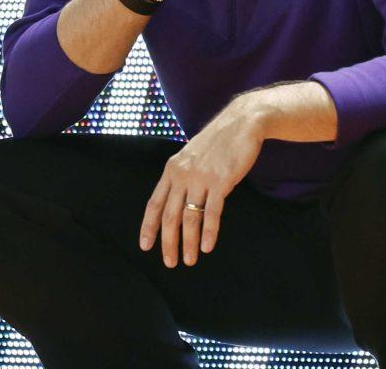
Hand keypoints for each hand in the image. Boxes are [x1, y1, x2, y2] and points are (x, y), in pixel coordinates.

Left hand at [139, 96, 262, 267]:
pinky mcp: (220, 181)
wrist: (241, 122)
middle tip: (169, 262)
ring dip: (188, 242)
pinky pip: (212, 213)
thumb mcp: (191, 156)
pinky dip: (209, 232)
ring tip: (189, 260)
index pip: (154, 203)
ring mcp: (201, 178)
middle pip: (170, 216)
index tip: (145, 246)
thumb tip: (176, 199)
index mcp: (172, 169)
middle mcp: (182, 175)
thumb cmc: (218, 141)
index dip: (148, 226)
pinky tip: (208, 246)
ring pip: (190, 218)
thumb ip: (182, 175)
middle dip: (168, 242)